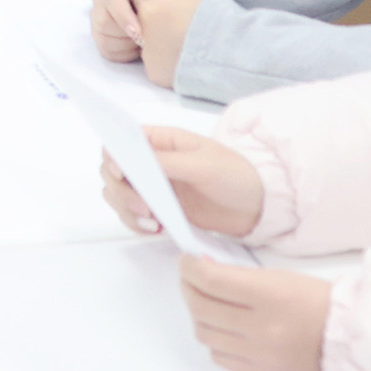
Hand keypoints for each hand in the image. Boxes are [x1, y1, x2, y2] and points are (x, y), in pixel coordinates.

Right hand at [89, 0, 148, 59]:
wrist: (168, 8)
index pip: (113, 0)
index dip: (125, 18)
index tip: (138, 34)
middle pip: (104, 21)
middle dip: (126, 34)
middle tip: (146, 39)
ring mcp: (99, 15)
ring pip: (104, 37)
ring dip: (127, 42)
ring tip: (145, 38)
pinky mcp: (101, 35)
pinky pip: (107, 50)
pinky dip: (125, 51)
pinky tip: (137, 44)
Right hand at [96, 124, 266, 238]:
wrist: (258, 206)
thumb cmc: (235, 174)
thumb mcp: (203, 165)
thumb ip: (168, 162)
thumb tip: (133, 161)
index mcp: (161, 141)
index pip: (121, 141)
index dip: (112, 155)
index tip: (119, 172)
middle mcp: (151, 162)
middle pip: (112, 173)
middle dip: (121, 191)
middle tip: (144, 207)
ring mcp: (153, 187)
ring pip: (118, 196)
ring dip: (127, 211)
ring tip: (152, 222)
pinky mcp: (160, 210)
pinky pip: (134, 216)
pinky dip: (137, 224)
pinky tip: (157, 229)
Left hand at [136, 0, 213, 88]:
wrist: (232, 54)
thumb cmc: (213, 16)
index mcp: (149, 8)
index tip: (180, 5)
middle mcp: (141, 33)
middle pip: (142, 18)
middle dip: (159, 17)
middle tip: (185, 22)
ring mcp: (147, 56)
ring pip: (148, 40)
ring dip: (161, 38)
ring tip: (188, 39)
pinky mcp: (154, 74)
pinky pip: (155, 60)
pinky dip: (166, 58)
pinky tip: (185, 54)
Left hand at [179, 260, 331, 370]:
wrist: (344, 338)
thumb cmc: (313, 300)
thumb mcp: (278, 277)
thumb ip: (238, 276)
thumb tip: (202, 269)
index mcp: (268, 296)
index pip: (211, 281)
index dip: (190, 268)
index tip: (186, 261)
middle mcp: (261, 327)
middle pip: (201, 308)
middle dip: (188, 288)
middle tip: (190, 280)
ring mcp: (259, 355)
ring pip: (204, 334)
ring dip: (199, 315)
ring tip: (206, 305)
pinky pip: (219, 357)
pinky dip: (215, 340)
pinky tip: (223, 330)